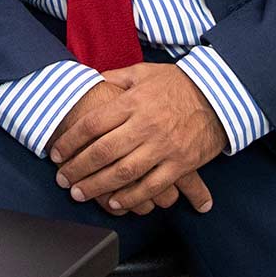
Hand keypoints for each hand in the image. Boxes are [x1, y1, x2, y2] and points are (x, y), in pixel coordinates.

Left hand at [50, 65, 223, 214]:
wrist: (219, 95)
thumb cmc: (178, 83)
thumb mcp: (144, 72)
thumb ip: (115, 77)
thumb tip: (91, 78)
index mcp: (133, 102)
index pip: (92, 124)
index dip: (70, 141)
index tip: (57, 153)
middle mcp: (145, 125)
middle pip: (103, 152)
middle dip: (78, 169)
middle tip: (63, 180)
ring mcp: (163, 147)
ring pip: (123, 173)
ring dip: (98, 187)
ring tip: (80, 194)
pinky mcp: (180, 164)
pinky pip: (151, 186)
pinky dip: (131, 198)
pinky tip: (114, 203)